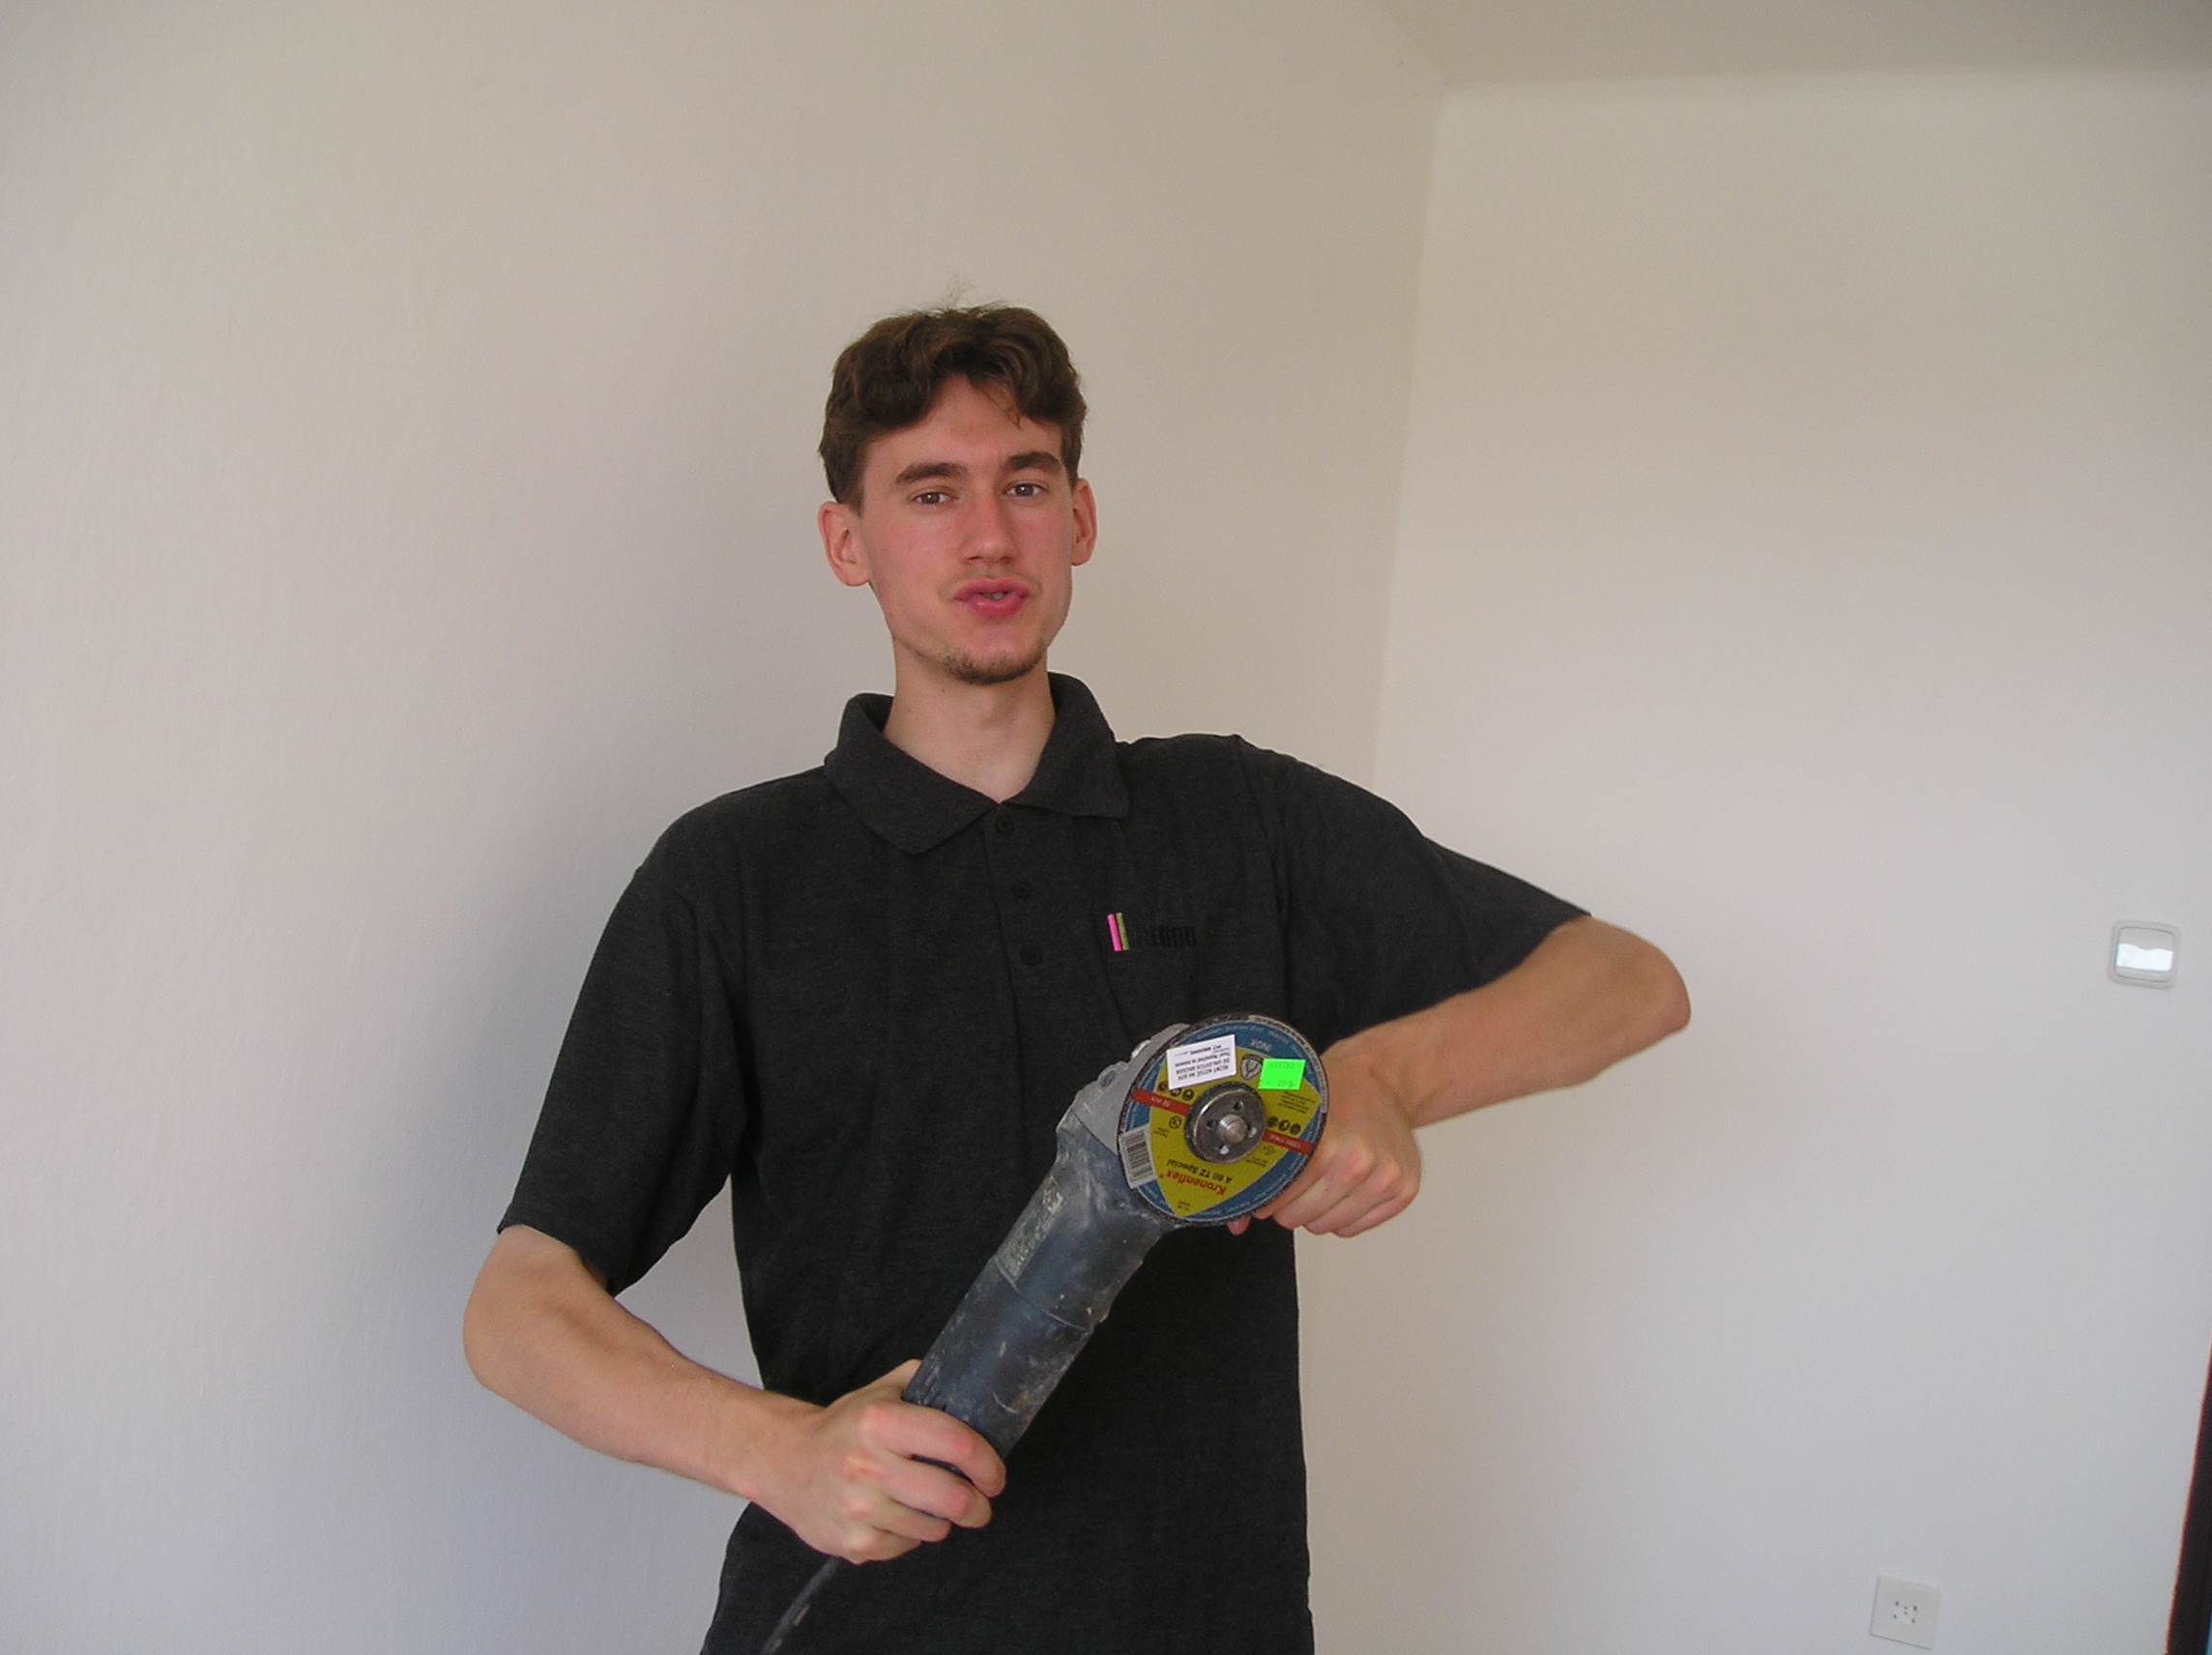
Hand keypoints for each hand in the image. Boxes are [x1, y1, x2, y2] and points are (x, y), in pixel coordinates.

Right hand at [749, 1360, 1005, 1562]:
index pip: (956, 1443)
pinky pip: (907, 1547)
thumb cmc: (842, 1427)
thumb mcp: (879, 1391)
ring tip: (933, 1506)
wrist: (784, 1462)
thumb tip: (970, 1383)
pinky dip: (912, 1536)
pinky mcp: (854, 1543)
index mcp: (881, 1421)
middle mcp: (869, 1465)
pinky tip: (899, 1517)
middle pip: (953, 1497)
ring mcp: (860, 1508)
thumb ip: (923, 1382)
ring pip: (934, 1528)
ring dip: (944, 1520)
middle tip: (981, 1503)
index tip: (995, 1474)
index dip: (988, 1463)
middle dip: (979, 1505)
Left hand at [1233, 1036, 1420, 1237]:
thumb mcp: (1293, 1115)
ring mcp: (1385, 1179)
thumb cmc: (1339, 1091)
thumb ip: (1264, 1167)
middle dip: (1288, 1205)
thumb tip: (1237, 1218)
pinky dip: (1342, 1215)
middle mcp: (1362, 1163)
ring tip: (1318, 1181)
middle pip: (1302, 1216)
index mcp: (1332, 1143)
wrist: (1385, 1080)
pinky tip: (1341, 1187)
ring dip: (1315, 1211)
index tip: (1264, 1190)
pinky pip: (1355, 1228)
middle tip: (1292, 1182)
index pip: (1282, 1196)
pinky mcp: (1403, 1191)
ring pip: (1328, 1226)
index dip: (1267, 1196)